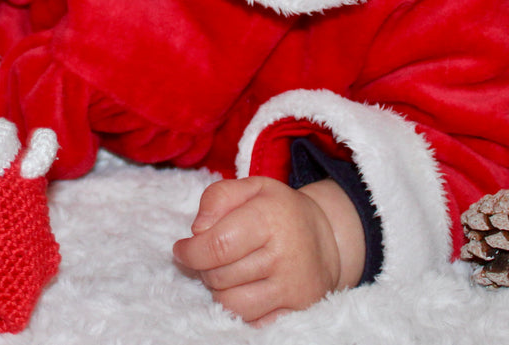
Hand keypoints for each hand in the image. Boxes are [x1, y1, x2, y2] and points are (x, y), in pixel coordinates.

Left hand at [172, 177, 363, 324]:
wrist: (326, 237)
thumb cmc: (279, 210)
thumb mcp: (251, 187)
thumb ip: (218, 197)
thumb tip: (197, 230)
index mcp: (270, 218)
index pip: (217, 246)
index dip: (190, 252)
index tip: (182, 249)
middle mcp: (284, 255)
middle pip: (219, 276)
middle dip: (204, 268)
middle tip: (211, 257)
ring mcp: (293, 287)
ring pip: (231, 304)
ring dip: (218, 290)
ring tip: (227, 272)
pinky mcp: (298, 310)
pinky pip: (251, 321)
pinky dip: (239, 308)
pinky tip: (244, 288)